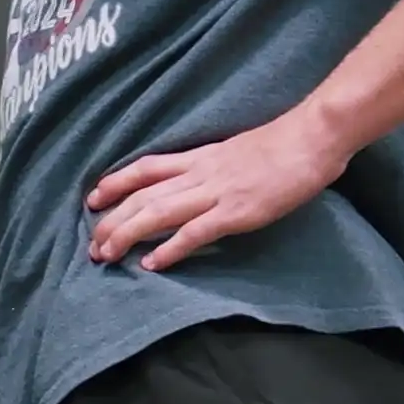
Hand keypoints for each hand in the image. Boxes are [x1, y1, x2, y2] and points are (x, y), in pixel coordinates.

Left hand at [86, 111, 351, 272]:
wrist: (312, 139)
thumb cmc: (282, 145)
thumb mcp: (236, 150)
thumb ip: (214, 166)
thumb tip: (200, 181)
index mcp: (200, 157)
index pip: (145, 168)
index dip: (115, 183)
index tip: (93, 198)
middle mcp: (200, 173)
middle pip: (142, 195)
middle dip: (112, 220)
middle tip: (91, 245)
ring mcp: (216, 192)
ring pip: (158, 212)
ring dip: (127, 234)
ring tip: (106, 255)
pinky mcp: (236, 212)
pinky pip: (195, 232)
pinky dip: (170, 249)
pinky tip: (151, 264)